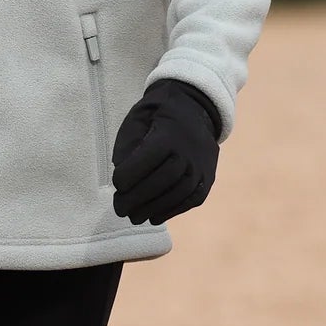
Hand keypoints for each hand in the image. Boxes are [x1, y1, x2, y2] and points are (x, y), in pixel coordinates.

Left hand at [110, 79, 220, 224]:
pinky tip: (154, 216)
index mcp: (170, 131)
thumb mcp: (138, 118)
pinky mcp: (209, 177)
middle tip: (120, 209)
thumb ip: (128, 144)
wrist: (196, 109)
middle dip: (139, 198)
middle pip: (164, 179)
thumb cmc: (158, 115)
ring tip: (134, 217)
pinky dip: (172, 210)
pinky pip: (193, 198)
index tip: (116, 184)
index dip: (129, 175)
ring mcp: (203, 165)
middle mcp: (190, 149)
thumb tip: (121, 172)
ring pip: (180, 192)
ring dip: (154, 208)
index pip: (148, 158)